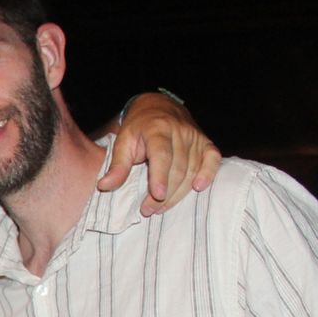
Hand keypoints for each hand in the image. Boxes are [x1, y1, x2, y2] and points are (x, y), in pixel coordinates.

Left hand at [99, 93, 220, 215]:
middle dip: (165, 192)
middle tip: (149, 210)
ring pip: (192, 168)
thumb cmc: (138, 128)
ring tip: (161, 208)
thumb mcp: (123, 142)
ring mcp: (195, 136)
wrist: (159, 107)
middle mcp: (180, 131)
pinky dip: (208, 173)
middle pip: (178, 166)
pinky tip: (199, 187)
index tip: (157, 194)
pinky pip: (213, 158)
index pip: (162, 154)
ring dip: (179, 191)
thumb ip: (117, 165)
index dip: (160, 175)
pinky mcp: (205, 142)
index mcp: (157, 128)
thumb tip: (104, 186)